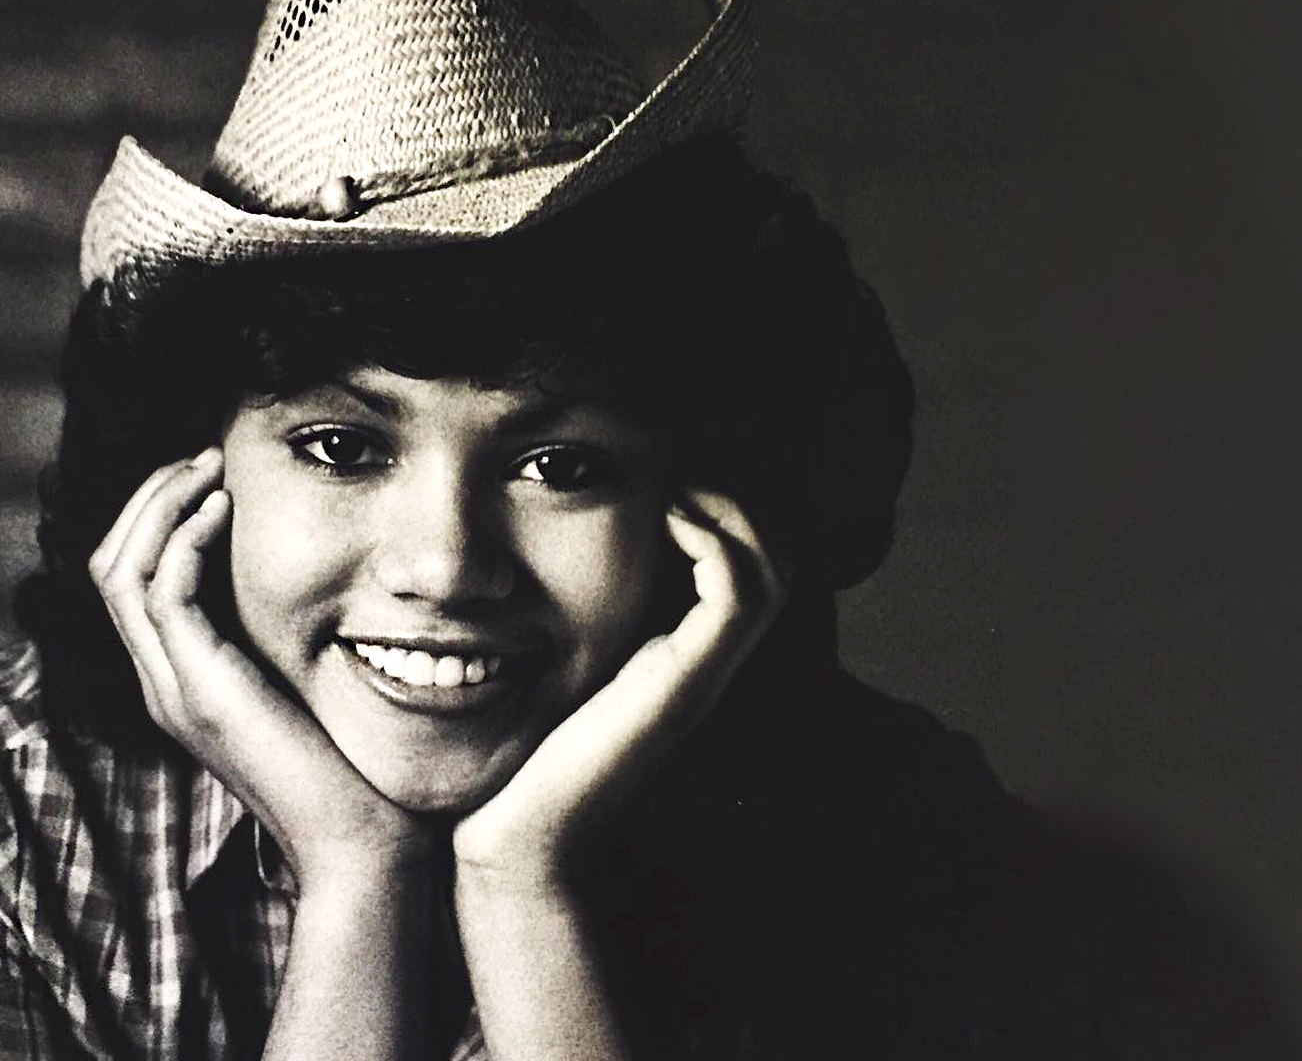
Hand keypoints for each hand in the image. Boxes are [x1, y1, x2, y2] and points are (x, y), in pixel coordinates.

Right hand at [90, 448, 431, 881]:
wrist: (357, 843)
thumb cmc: (349, 767)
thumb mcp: (303, 682)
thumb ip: (282, 636)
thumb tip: (310, 573)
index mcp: (179, 678)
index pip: (128, 577)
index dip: (155, 515)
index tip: (208, 474)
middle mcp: (161, 682)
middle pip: (108, 564)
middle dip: (149, 497)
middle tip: (202, 455)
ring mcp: (172, 689)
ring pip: (120, 570)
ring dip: (162, 505)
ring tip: (210, 467)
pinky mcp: (200, 691)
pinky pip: (161, 595)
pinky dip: (184, 539)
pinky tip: (227, 508)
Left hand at [450, 488, 787, 884]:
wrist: (521, 833)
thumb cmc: (523, 752)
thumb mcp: (553, 665)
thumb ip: (565, 616)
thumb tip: (534, 558)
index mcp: (683, 653)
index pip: (753, 560)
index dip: (727, 505)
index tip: (671, 474)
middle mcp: (706, 662)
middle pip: (779, 555)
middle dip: (738, 495)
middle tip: (681, 469)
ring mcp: (701, 674)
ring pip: (771, 567)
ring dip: (730, 508)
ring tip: (677, 488)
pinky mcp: (684, 683)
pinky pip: (736, 594)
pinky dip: (712, 540)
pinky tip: (665, 517)